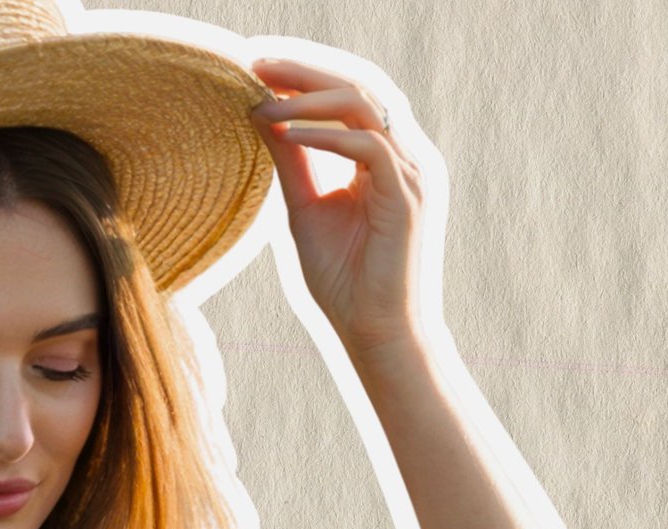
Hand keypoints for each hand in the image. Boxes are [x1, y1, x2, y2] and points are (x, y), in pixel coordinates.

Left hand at [248, 57, 426, 360]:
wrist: (376, 333)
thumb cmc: (344, 281)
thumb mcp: (305, 210)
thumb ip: (293, 163)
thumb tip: (264, 116)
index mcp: (385, 156)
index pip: (348, 94)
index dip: (304, 74)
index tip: (255, 64)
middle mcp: (405, 155)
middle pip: (359, 85)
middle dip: (305, 69)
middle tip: (254, 58)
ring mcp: (412, 172)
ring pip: (366, 105)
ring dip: (310, 95)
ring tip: (263, 92)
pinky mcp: (408, 197)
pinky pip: (367, 148)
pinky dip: (325, 136)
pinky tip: (285, 132)